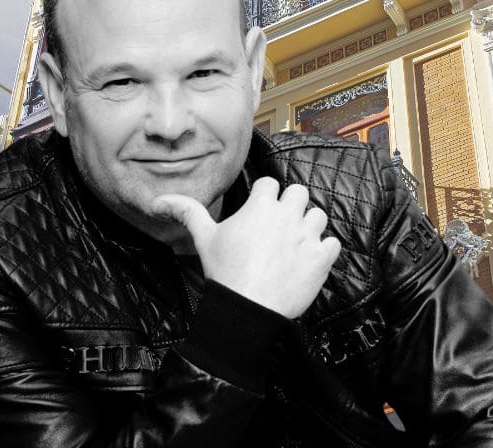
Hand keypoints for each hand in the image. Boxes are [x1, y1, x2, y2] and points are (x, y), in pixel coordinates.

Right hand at [152, 177, 340, 318]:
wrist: (248, 309)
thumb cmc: (224, 273)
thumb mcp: (203, 239)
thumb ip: (186, 212)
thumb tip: (159, 200)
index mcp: (261, 206)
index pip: (270, 183)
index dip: (265, 197)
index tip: (259, 213)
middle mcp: (287, 215)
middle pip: (299, 192)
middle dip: (291, 205)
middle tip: (279, 226)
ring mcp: (307, 236)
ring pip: (318, 214)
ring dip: (309, 225)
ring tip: (295, 242)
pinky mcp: (321, 258)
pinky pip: (332, 242)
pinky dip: (324, 250)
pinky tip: (308, 259)